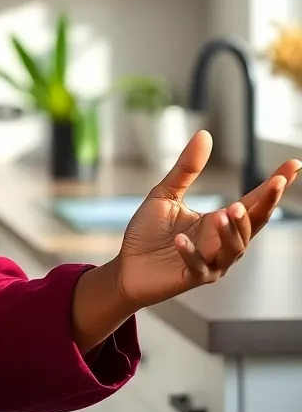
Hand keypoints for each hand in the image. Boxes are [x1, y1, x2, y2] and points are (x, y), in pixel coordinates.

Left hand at [114, 130, 300, 307]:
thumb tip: (205, 134)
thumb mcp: (166, 194)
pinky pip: (197, 266)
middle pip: (253, 224)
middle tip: (274, 183)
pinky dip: (190, 253)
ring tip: (224, 212)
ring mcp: (210, 262)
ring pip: (234, 248)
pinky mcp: (191, 277)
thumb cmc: (148, 232)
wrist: (127, 266)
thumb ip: (187, 169)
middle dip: (266, 204)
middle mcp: (222, 242)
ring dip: (232, 230)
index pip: (254, 201)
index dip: (273, 185)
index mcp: (220, 221)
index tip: (294, 163)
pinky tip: (180, 239)